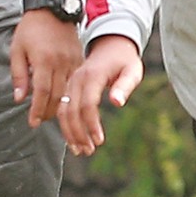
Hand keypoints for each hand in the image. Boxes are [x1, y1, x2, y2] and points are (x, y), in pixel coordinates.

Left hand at [12, 13, 85, 126]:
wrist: (52, 9)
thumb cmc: (31, 28)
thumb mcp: (17, 50)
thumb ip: (19, 76)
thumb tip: (19, 98)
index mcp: (43, 60)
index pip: (41, 92)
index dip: (37, 110)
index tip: (33, 122)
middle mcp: (60, 62)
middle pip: (57, 95)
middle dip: (48, 111)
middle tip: (40, 120)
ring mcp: (72, 60)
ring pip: (68, 91)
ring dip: (59, 105)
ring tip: (50, 113)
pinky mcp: (79, 58)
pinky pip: (75, 81)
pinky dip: (69, 92)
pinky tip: (62, 98)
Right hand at [63, 35, 145, 155]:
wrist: (111, 44)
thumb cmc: (125, 60)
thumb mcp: (132, 70)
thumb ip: (125, 86)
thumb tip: (117, 102)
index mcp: (92, 75)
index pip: (88, 104)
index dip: (92, 124)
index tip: (100, 141)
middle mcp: (77, 79)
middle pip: (71, 110)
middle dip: (78, 133)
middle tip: (88, 152)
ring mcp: (70, 83)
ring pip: (63, 111)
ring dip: (70, 133)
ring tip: (80, 150)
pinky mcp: (69, 87)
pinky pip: (63, 108)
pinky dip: (66, 125)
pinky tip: (74, 140)